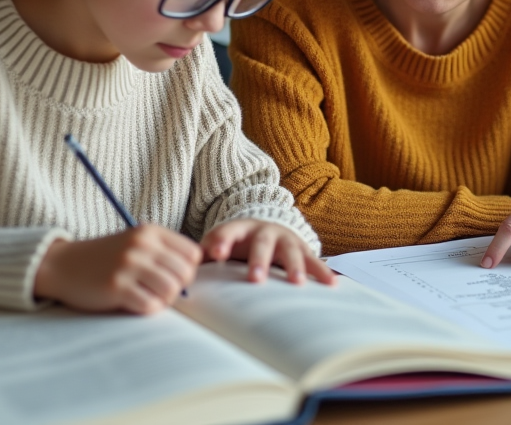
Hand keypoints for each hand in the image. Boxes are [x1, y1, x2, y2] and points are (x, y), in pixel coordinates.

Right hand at [33, 224, 201, 313]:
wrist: (62, 265)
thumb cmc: (104, 258)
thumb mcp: (135, 243)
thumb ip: (162, 252)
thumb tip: (193, 273)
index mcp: (150, 232)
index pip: (192, 254)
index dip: (187, 270)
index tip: (173, 277)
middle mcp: (141, 245)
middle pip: (185, 274)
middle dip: (177, 288)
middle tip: (159, 291)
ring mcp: (128, 265)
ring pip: (171, 290)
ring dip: (164, 300)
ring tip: (148, 297)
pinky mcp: (116, 287)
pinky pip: (151, 305)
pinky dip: (148, 308)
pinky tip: (135, 303)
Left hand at [201, 219, 336, 286]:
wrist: (267, 226)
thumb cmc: (237, 243)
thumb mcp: (219, 245)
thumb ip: (203, 257)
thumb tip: (178, 276)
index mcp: (239, 229)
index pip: (227, 232)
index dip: (221, 242)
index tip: (214, 255)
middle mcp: (264, 232)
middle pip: (261, 243)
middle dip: (259, 261)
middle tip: (254, 279)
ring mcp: (286, 240)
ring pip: (291, 251)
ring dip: (294, 267)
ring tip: (297, 283)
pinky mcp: (304, 250)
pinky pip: (315, 261)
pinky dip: (323, 272)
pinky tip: (332, 284)